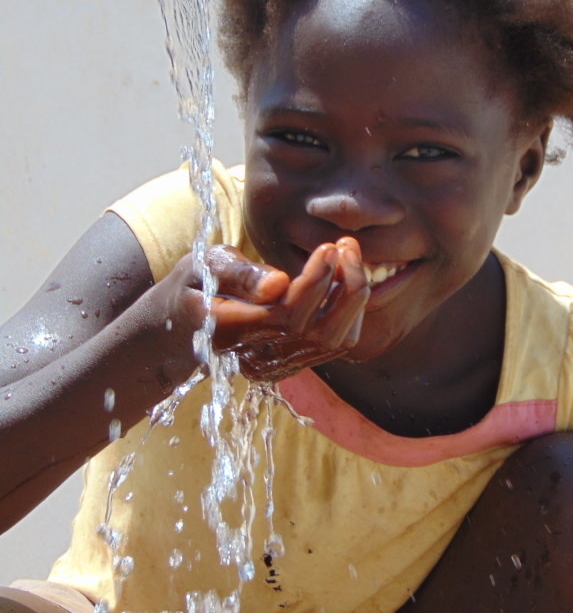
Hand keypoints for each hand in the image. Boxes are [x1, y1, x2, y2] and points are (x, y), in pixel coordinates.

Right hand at [205, 239, 369, 379]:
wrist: (180, 329)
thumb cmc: (193, 287)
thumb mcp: (204, 267)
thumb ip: (239, 273)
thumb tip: (279, 284)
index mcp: (230, 332)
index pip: (288, 316)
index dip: (315, 281)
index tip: (328, 247)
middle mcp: (257, 359)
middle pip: (320, 333)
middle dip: (345, 287)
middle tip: (347, 245)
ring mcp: (276, 367)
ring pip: (335, 341)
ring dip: (352, 298)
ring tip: (349, 256)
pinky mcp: (291, 365)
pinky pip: (334, 344)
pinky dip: (348, 310)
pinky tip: (342, 278)